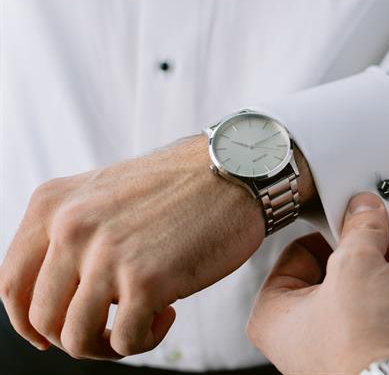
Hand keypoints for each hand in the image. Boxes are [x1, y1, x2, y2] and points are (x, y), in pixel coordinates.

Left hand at [0, 135, 316, 358]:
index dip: (26, 321)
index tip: (48, 334)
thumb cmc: (183, 184)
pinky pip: (124, 340)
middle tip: (108, 330)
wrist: (237, 170)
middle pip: (42, 316)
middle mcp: (71, 227)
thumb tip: (61, 292)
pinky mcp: (146, 280)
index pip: (11, 282)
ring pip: (76, 337)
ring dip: (106, 345)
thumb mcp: (107, 192)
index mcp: (54, 204)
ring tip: (140, 325)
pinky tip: (168, 315)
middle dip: (72, 337)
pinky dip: (143, 341)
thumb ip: (75, 230)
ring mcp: (106, 254)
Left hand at [247, 193, 388, 374]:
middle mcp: (292, 333)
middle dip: (362, 252)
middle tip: (383, 243)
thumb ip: (360, 228)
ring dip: (378, 271)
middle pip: (327, 267)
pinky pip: (366, 310)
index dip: (332, 232)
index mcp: (271, 312)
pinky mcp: (355, 353)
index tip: (357, 221)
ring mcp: (324, 346)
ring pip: (351, 287)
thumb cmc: (360, 347)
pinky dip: (385, 295)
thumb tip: (363, 208)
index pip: (298, 249)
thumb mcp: (358, 266)